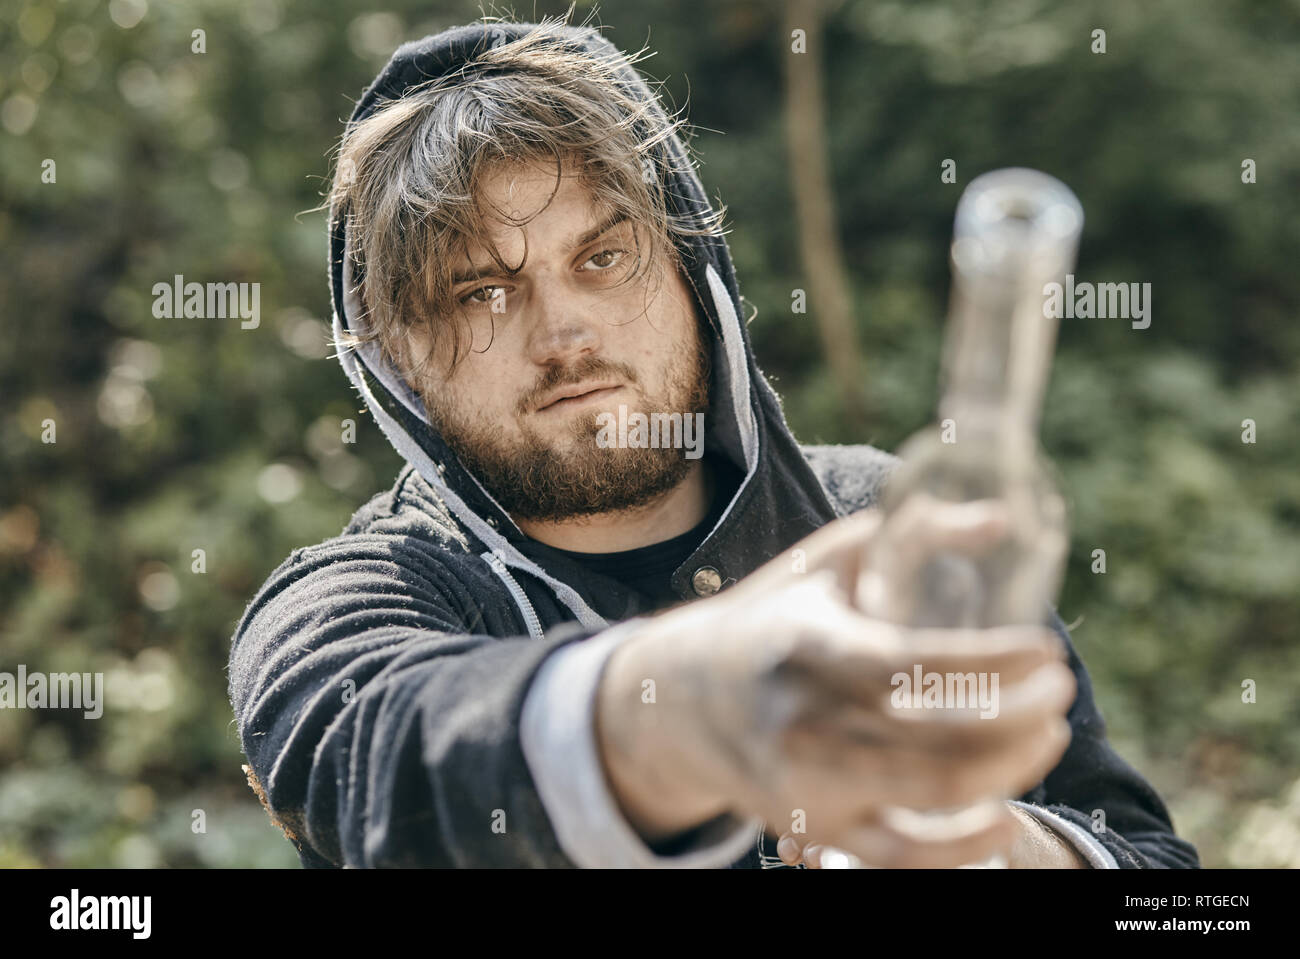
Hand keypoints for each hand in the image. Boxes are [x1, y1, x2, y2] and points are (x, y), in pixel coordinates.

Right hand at [596, 503, 1076, 866]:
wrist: (679, 698)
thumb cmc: (770, 619)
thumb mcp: (824, 563)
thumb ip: (909, 533)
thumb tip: (1002, 519)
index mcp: (809, 646)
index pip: (916, 664)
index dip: (996, 663)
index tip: (1047, 648)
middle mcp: (806, 720)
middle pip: (940, 739)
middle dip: (1022, 717)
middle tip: (1060, 690)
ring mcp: (810, 781)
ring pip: (933, 796)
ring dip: (1011, 769)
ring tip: (1048, 734)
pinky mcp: (815, 826)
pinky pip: (902, 856)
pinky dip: (963, 847)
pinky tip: (1006, 816)